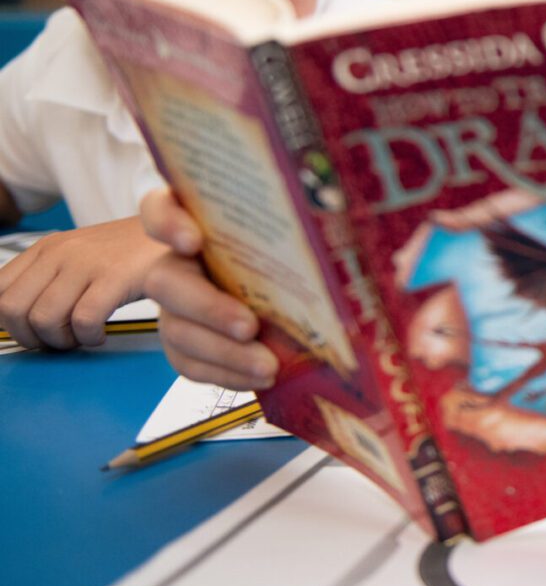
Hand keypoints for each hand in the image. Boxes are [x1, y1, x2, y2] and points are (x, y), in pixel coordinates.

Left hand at [0, 216, 165, 348]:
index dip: (8, 322)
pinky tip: (101, 334)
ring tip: (81, 337)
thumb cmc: (132, 252)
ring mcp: (87, 263)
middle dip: (31, 337)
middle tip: (57, 340)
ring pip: (44, 319)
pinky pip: (83, 321)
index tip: (32, 332)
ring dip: (61, 341)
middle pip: (12, 310)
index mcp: (46, 248)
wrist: (181, 230)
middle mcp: (60, 252)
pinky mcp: (115, 276)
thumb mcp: (81, 255)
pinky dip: (88, 338)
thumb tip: (19, 317)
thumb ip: (49, 278)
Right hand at [141, 189, 276, 389]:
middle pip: (166, 282)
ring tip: (267, 364)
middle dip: (208, 307)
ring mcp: (173, 304)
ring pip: (177, 330)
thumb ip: (295, 226)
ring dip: (224, 353)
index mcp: (194, 221)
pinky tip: (258, 378)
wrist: (259, 278)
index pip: (160, 208)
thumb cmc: (274, 246)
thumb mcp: (283, 227)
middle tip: (249, 326)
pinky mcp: (180, 339)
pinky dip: (226, 373)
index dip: (168, 224)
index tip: (193, 240)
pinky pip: (190, 362)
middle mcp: (175, 261)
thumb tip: (345, 240)